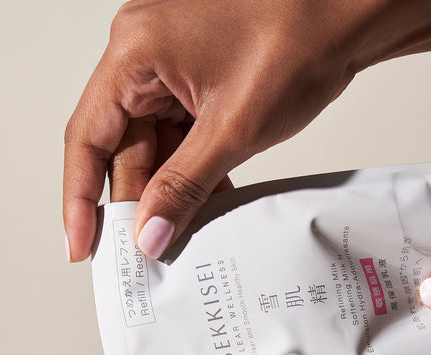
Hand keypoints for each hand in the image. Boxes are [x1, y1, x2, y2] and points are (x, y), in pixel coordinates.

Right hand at [63, 0, 430, 263]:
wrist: (350, 7)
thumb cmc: (299, 34)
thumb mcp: (233, 128)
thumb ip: (184, 187)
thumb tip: (150, 232)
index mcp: (135, 51)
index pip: (87, 138)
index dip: (80, 200)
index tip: (82, 247)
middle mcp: (142, 49)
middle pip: (120, 146)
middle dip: (135, 201)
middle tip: (145, 254)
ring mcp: (168, 59)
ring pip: (151, 144)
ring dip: (167, 189)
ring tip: (180, 234)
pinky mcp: (193, 70)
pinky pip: (176, 131)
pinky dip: (188, 168)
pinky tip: (204, 201)